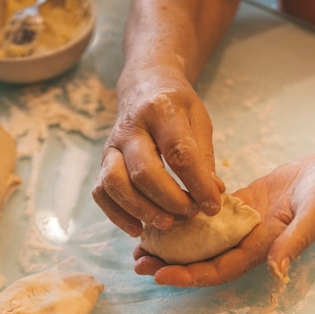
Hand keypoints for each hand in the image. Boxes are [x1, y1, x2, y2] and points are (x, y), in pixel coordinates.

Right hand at [92, 67, 223, 236]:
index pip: (179, 153)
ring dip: (142, 209)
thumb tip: (213, 194)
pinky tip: (138, 228)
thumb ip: (203, 157)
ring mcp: (112, 145)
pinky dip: (117, 214)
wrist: (143, 85)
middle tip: (191, 213)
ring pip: (116, 183)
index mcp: (161, 110)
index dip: (197, 184)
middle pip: (144, 171)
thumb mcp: (198, 120)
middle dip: (170, 200)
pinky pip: (101, 192)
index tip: (213, 206)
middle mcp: (131, 127)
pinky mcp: (102, 162)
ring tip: (167, 223)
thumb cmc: (176, 106)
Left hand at [134, 148, 314, 286]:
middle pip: (201, 260)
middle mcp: (245, 242)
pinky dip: (184, 218)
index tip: (160, 275)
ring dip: (172, 243)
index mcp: (260, 250)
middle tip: (137, 262)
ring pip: (200, 240)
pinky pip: (206, 216)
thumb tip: (275, 268)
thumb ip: (294, 241)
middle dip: (170, 264)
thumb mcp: (314, 216)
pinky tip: (162, 213)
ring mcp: (240, 225)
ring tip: (140, 243)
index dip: (189, 275)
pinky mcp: (239, 207)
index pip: (218, 270)